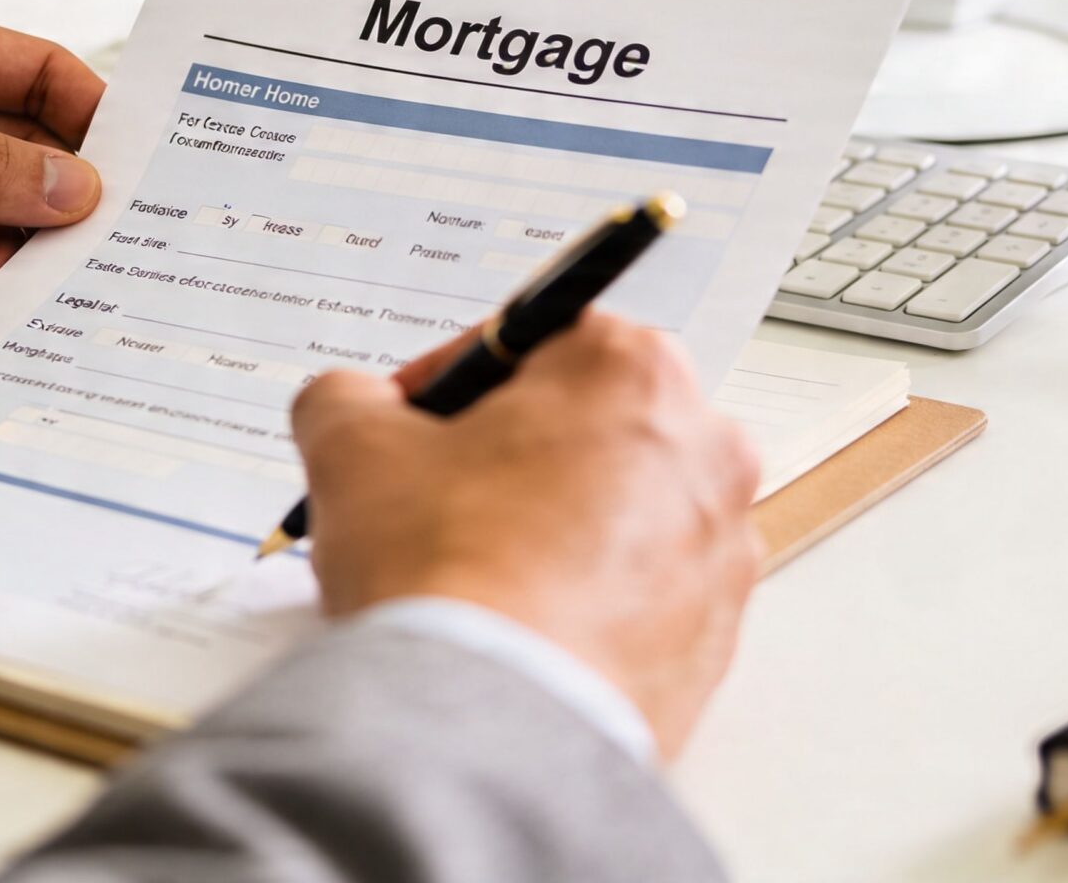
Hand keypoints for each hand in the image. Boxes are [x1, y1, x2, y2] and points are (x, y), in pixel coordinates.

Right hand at [291, 312, 761, 758]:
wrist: (490, 725)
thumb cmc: (445, 572)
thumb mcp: (349, 445)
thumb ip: (347, 395)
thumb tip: (352, 405)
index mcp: (632, 372)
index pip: (532, 341)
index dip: (451, 382)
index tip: (410, 423)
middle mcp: (705, 451)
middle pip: (584, 427)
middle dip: (510, 455)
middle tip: (435, 499)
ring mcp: (720, 552)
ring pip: (615, 514)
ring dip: (549, 529)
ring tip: (472, 573)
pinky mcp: (715, 640)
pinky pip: (638, 597)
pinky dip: (583, 602)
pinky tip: (515, 626)